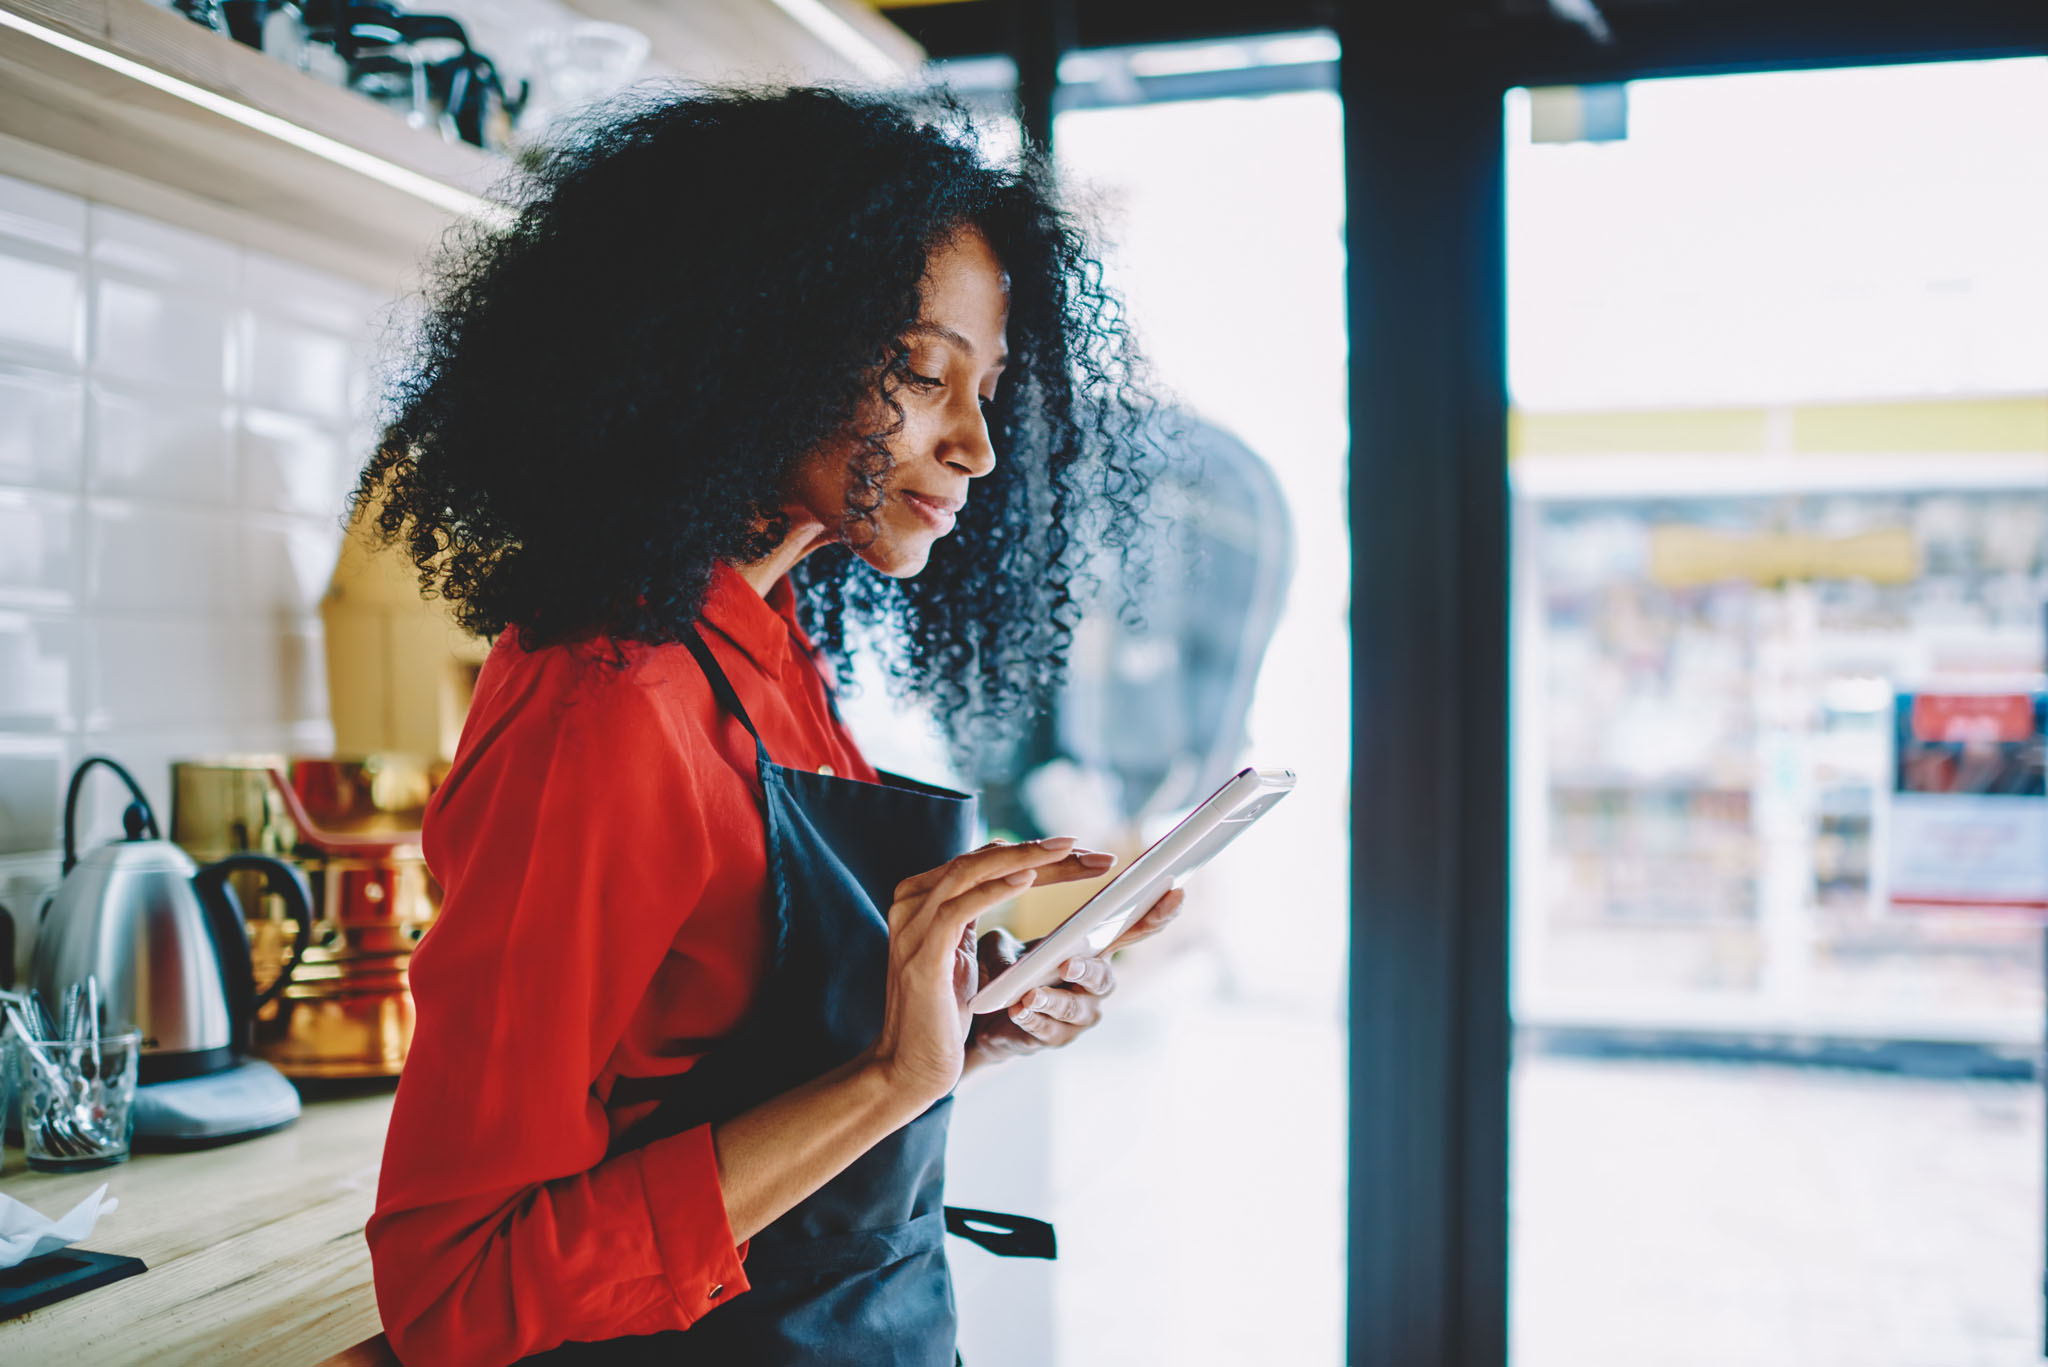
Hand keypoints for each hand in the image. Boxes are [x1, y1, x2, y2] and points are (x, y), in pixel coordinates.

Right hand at [860, 837, 1117, 1106]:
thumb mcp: (959, 952)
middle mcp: (912, 902)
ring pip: (973, 873)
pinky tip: (1029, 878)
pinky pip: (962, 908)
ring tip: (1070, 851)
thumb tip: (1017, 875)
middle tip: (1089, 849)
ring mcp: (913, 925)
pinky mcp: (922, 954)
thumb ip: (972, 911)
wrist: (909, 1065)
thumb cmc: (941, 1013)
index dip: (1032, 852)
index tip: (1079, 851)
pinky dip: (996, 890)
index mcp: (921, 897)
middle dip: (1039, 851)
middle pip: (981, 860)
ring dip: (1026, 859)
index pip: (981, 860)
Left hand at [965, 885, 1186, 1069]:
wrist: (985, 1015)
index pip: (1130, 930)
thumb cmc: (1004, 970)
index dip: (1155, 914)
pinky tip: (1018, 1011)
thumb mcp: (1002, 946)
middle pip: (1104, 977)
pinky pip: (1048, 1030)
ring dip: (1052, 1000)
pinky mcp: (1057, 1039)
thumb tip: (1012, 948)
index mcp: (1092, 950)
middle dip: (1088, 970)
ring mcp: (1079, 1015)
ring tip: (1029, 995)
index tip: (1175, 891)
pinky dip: (1032, 1020)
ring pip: (1074, 1009)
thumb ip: (1009, 942)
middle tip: (1067, 964)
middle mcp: (1094, 985)